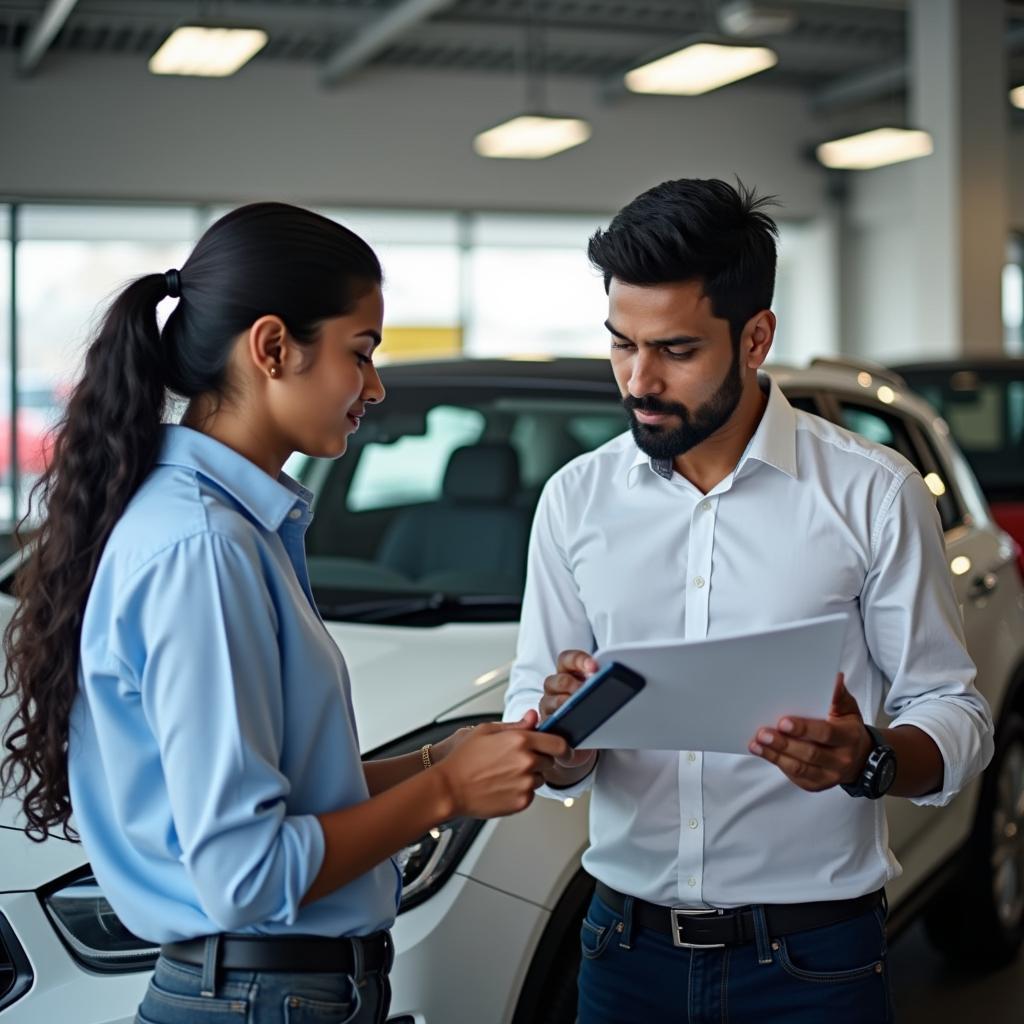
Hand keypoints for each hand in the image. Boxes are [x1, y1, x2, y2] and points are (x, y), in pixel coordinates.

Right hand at [436, 717, 569, 817]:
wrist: (449, 788)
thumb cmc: (463, 759)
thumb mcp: (486, 730)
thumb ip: (516, 724)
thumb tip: (533, 717)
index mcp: (521, 741)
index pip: (559, 744)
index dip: (563, 747)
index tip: (563, 750)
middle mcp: (527, 762)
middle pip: (550, 761)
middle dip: (539, 760)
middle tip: (516, 761)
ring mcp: (525, 784)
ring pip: (540, 779)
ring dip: (530, 776)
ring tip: (504, 774)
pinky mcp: (521, 802)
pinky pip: (530, 794)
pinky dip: (521, 791)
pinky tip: (502, 785)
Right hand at [540, 650, 599, 771]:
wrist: (587, 739)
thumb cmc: (591, 711)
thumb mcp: (597, 693)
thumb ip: (601, 683)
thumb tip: (616, 678)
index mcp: (568, 672)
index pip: (568, 659)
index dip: (579, 660)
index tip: (594, 667)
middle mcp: (555, 686)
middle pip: (559, 680)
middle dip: (572, 684)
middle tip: (585, 690)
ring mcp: (548, 704)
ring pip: (551, 700)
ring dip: (565, 703)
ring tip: (579, 708)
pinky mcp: (547, 723)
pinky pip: (549, 720)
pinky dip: (559, 721)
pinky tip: (572, 724)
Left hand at [748, 673, 872, 791]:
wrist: (859, 759)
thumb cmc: (847, 729)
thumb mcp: (848, 710)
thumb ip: (838, 695)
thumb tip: (834, 677)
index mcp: (848, 737)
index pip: (825, 733)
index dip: (803, 729)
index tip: (782, 721)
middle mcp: (841, 760)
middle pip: (809, 753)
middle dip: (783, 743)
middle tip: (763, 733)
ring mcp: (828, 776)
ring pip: (799, 768)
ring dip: (775, 755)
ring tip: (756, 744)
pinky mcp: (816, 785)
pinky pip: (795, 776)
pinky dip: (777, 763)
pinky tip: (763, 752)